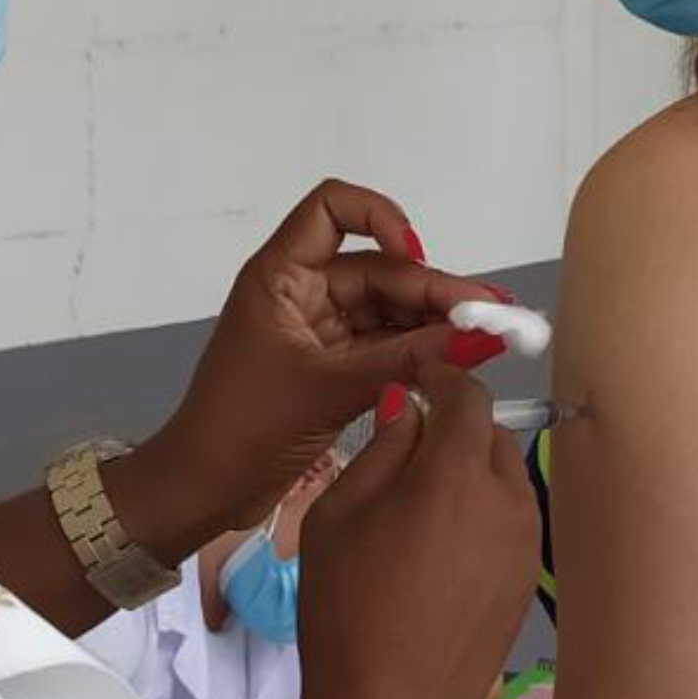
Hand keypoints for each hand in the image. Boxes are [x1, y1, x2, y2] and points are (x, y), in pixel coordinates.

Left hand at [152, 181, 512, 527]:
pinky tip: (461, 359)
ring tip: (491, 335)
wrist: (203, 490)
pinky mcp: (331, 367)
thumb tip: (481, 339)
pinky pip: (385, 345)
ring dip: (435, 322)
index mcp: (280, 276)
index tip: (417, 256)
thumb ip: (407, 360)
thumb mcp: (329, 388)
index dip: (380, 219)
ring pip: (388, 309)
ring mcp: (318, 330)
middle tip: (494, 313)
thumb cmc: (245, 427)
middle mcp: (301, 292)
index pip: (332, 209)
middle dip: (434, 289)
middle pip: (378, 269)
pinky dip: (420, 352)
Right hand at [297, 366, 541, 698]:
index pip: (467, 395)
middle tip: (406, 452)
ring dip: (469, 473)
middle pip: (490, 435)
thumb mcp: (338, 514)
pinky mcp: (527, 578)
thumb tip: (409, 408)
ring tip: (418, 507)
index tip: (416, 380)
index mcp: (456, 473)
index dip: (441, 378)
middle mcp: (507, 498)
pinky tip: (438, 551)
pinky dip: (480, 514)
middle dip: (454, 429)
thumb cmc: (347, 606)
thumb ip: (382, 448)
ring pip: (503, 479)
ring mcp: (526, 542)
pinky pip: (508, 521)